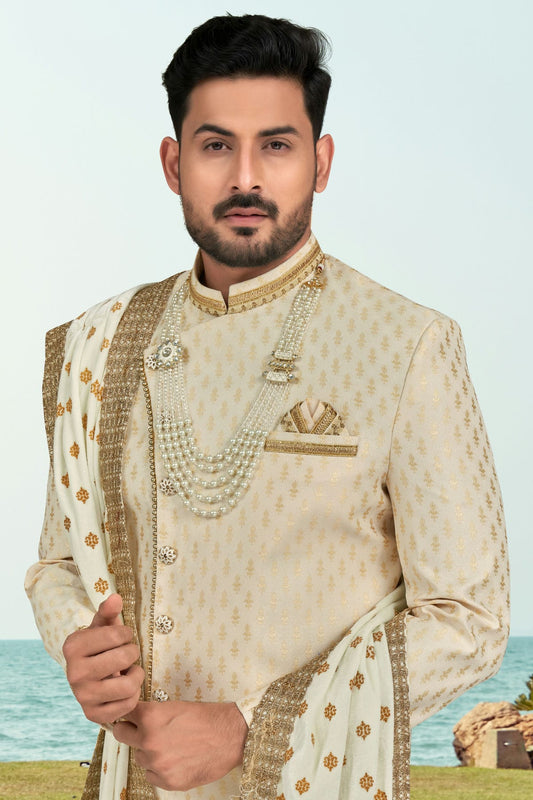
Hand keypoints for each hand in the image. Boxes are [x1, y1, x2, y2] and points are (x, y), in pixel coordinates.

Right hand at [62, 593, 144, 724]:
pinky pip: (127, 705)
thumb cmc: (99, 647)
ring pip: (128, 685)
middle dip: (132, 652)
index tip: (122, 637)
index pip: (116, 634)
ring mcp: (83, 696)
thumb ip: (108, 612)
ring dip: (136, 675)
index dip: (126, 634)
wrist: (87, 677)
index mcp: (73, 647)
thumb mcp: (101, 627)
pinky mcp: (93, 715)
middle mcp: (74, 673)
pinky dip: (133, 696)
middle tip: (128, 653)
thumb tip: (116, 597)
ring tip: (129, 670)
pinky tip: (125, 688)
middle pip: (124, 657)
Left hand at [113, 700, 247, 790]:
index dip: (128, 714)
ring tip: (171, 745)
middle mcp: (149, 740)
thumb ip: (150, 714)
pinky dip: (159, 769)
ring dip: (149, 752)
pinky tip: (176, 759)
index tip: (129, 717)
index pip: (124, 714)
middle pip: (122, 735)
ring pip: (139, 757)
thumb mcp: (174, 706)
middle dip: (131, 732)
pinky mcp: (167, 781)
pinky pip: (151, 775)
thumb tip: (134, 719)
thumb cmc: (205, 718)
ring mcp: (157, 763)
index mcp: (150, 717)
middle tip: (144, 731)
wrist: (229, 736)